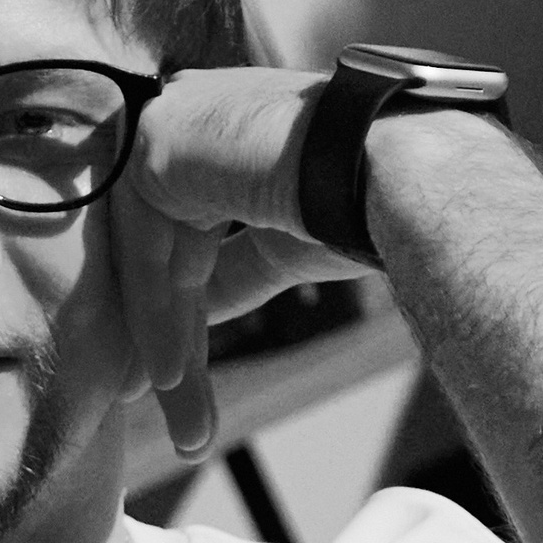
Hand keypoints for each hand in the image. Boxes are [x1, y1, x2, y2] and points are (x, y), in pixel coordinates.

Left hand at [112, 68, 358, 458]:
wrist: (396, 168)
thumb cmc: (373, 201)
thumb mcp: (287, 245)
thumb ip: (234, 271)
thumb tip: (200, 311)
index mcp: (229, 140)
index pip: (185, 240)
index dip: (179, 315)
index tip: (178, 382)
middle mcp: (195, 122)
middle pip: (165, 252)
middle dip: (166, 340)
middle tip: (167, 416)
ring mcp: (172, 123)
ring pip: (152, 257)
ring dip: (167, 345)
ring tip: (184, 420)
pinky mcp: (155, 139)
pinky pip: (146, 249)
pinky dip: (158, 317)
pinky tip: (172, 376)